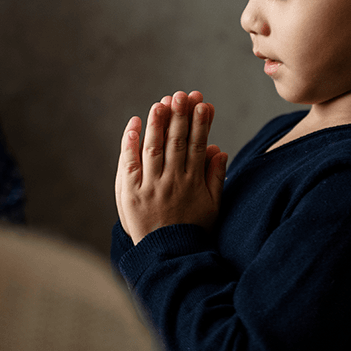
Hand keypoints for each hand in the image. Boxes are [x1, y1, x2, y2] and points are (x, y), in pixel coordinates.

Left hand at [115, 91, 227, 244]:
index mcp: (193, 183)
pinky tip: (134, 124)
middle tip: (182, 94)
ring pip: (154, 148)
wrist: (168, 256)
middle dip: (180, 116)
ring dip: (157, 123)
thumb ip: (216, 178)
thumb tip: (220, 150)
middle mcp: (172, 182)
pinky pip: (130, 163)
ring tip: (161, 103)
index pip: (199, 146)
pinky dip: (131, 142)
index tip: (203, 103)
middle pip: (177, 142)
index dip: (201, 123)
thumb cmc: (193, 230)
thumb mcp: (213, 207)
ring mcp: (151, 187)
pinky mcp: (131, 193)